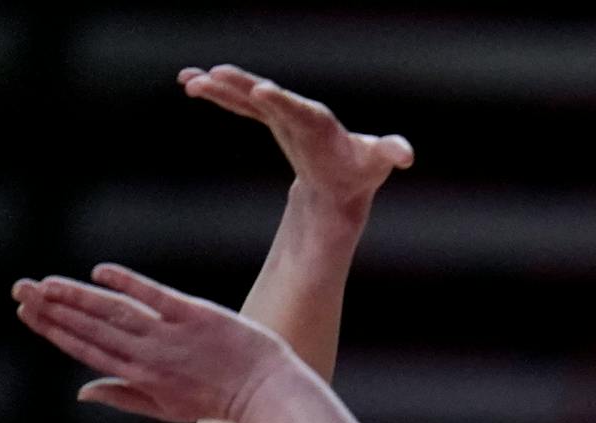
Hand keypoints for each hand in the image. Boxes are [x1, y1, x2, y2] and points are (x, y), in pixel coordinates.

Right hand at [13, 265, 293, 422]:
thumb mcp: (167, 408)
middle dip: (53, 309)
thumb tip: (80, 391)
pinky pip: (156, 296)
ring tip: (46, 284)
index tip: (26, 313)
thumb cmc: (217, 400)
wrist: (267, 392)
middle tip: (20, 289)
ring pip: (115, 313)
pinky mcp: (196, 315)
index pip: (86, 349)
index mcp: (140, 376)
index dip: (53, 331)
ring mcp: (172, 334)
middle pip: (92, 328)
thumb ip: (122, 397)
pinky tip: (100, 272)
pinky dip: (129, 284)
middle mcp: (150, 355)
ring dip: (78, 297)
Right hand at [180, 64, 411, 211]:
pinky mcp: (269, 116)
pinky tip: (188, 83)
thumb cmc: (363, 168)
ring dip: (221, 87)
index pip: (300, 109)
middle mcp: (299, 110)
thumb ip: (391, 151)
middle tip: (217, 73)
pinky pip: (239, 104)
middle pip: (268, 96)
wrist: (346, 174)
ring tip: (191, 79)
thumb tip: (406, 154)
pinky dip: (217, 94)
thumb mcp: (378, 162)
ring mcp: (281, 111)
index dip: (283, 101)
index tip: (263, 91)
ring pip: (247, 96)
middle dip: (243, 85)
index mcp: (322, 122)